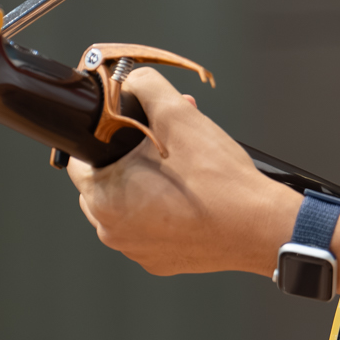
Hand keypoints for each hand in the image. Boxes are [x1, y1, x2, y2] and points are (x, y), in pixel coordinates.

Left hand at [65, 68, 297, 276]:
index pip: (81, 158)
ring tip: (183, 164)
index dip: (106, 135)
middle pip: (107, 180)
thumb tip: (130, 79)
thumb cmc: (219, 182)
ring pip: (130, 204)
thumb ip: (145, 86)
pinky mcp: (160, 261)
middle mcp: (112, 231)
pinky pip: (151, 227)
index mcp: (104, 199)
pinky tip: (191, 195)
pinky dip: (164, 210)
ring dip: (148, 182)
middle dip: (131, 155)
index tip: (128, 128)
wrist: (259, 227)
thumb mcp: (178, 115)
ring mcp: (136, 250)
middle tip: (164, 140)